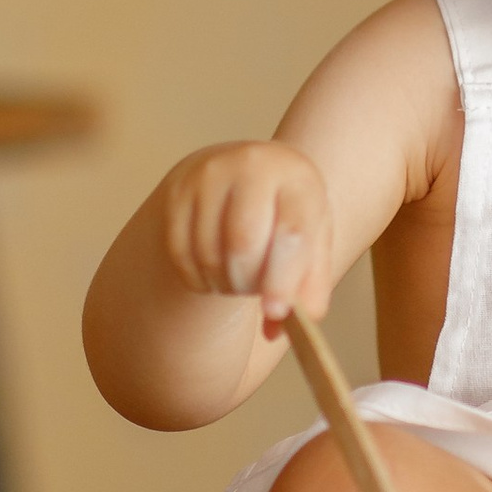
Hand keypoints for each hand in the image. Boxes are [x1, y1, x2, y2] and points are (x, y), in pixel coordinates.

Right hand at [160, 142, 334, 327]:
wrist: (244, 173)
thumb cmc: (285, 214)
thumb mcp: (313, 240)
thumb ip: (311, 286)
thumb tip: (287, 325)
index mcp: (296, 177)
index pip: (291, 232)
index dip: (284, 278)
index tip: (276, 313)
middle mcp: (251, 166)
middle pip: (243, 244)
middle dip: (248, 283)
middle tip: (255, 290)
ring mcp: (209, 176)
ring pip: (209, 253)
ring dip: (224, 283)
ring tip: (238, 277)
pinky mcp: (178, 192)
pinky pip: (181, 254)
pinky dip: (198, 278)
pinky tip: (215, 272)